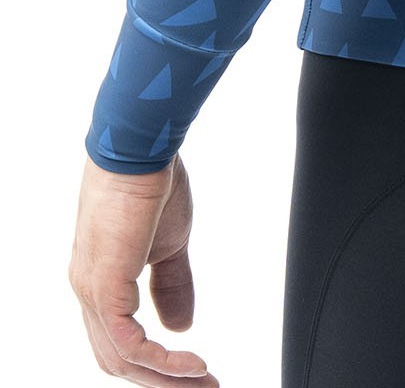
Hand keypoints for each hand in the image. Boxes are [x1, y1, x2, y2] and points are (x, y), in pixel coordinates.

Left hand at [69, 152, 218, 385]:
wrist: (140, 151)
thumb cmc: (152, 184)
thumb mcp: (170, 244)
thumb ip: (173, 285)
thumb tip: (181, 327)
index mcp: (102, 281)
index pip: (120, 341)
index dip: (156, 364)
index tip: (196, 372)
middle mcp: (89, 292)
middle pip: (118, 361)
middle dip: (163, 382)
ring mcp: (93, 292)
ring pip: (122, 360)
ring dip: (165, 379)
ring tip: (203, 383)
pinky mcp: (105, 287)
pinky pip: (129, 344)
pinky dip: (162, 361)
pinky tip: (192, 363)